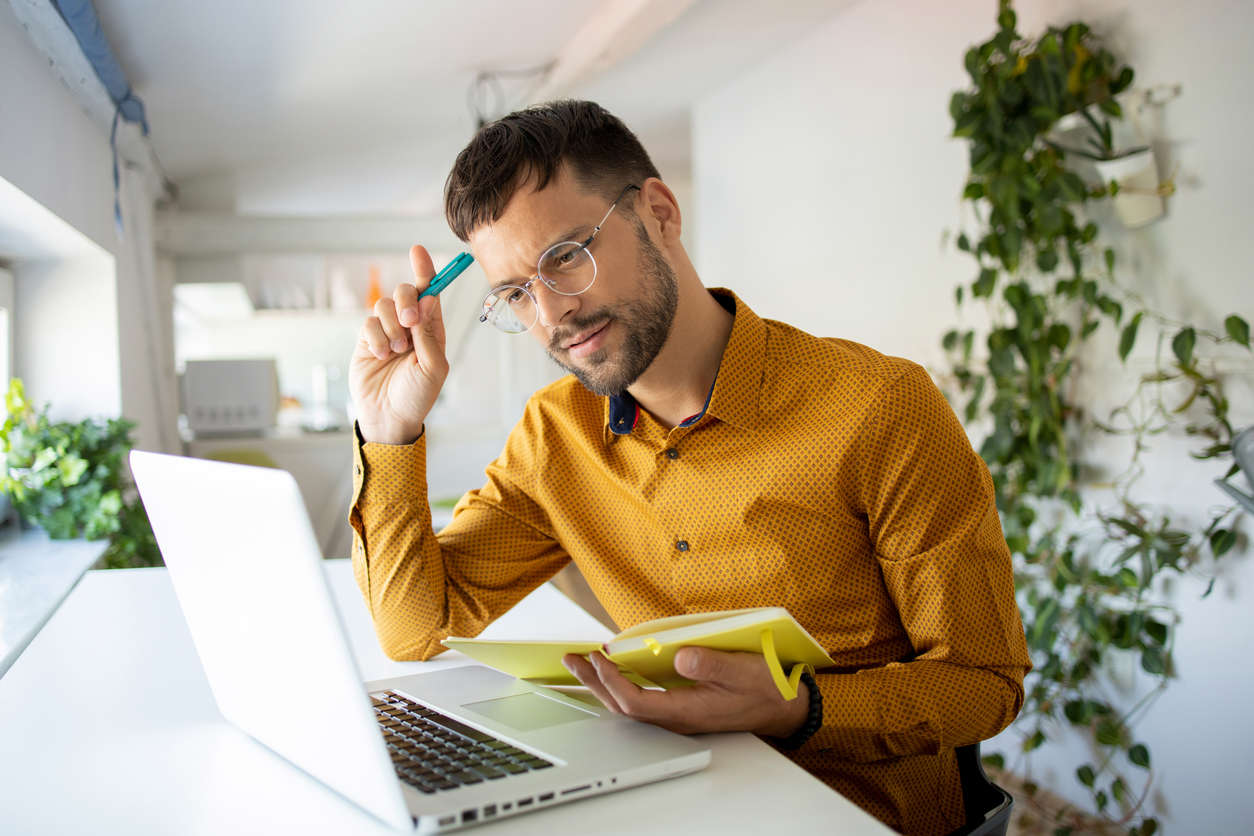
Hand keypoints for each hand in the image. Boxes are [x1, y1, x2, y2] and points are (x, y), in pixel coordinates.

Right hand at [349, 245, 448, 444]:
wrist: (388, 418)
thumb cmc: (417, 396)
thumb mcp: (432, 368)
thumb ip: (429, 334)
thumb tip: (429, 300)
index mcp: (432, 329)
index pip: (430, 293)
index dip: (425, 270)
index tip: (418, 251)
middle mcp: (410, 326)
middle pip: (406, 292)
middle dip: (406, 301)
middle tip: (409, 323)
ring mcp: (387, 331)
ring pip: (384, 306)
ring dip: (391, 327)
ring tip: (395, 351)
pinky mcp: (367, 339)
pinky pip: (368, 323)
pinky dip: (376, 338)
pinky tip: (381, 356)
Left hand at [561, 647, 809, 737]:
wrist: (784, 706)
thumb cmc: (765, 689)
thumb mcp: (742, 671)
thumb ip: (710, 665)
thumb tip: (679, 658)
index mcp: (686, 712)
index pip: (635, 703)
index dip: (612, 681)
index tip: (599, 658)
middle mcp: (676, 718)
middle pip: (623, 706)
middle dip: (594, 683)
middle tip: (572, 660)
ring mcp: (677, 714)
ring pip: (629, 703)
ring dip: (603, 684)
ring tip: (582, 663)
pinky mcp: (681, 707)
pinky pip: (641, 699)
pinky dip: (621, 684)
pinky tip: (614, 671)